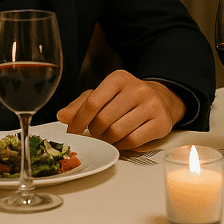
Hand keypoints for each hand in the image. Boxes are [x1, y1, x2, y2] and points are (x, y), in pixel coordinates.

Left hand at [57, 70, 185, 148]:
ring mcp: (152, 105)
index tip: (72, 132)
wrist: (162, 99)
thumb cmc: (126, 99)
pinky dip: (123, 146)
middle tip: (97, 132)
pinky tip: (122, 140)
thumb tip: (62, 116)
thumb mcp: (104, 95)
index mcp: (119, 78)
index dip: (78, 121)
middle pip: (103, 120)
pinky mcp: (162, 122)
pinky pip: (133, 142)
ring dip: (108, 140)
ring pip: (117, 132)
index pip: (92, 103)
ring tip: (110, 135)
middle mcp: (137, 89)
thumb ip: (81, 104)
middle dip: (95, 131)